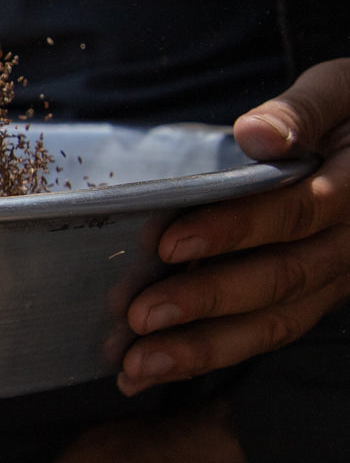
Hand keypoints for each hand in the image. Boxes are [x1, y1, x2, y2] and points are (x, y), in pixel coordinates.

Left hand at [119, 58, 349, 394]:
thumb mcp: (343, 92)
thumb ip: (302, 112)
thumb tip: (258, 134)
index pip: (294, 213)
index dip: (232, 230)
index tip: (169, 242)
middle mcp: (349, 243)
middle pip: (279, 279)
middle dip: (204, 301)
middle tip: (138, 316)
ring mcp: (332, 280)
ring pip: (271, 323)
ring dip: (199, 349)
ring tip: (135, 364)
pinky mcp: (310, 301)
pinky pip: (261, 336)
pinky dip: (202, 358)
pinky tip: (145, 370)